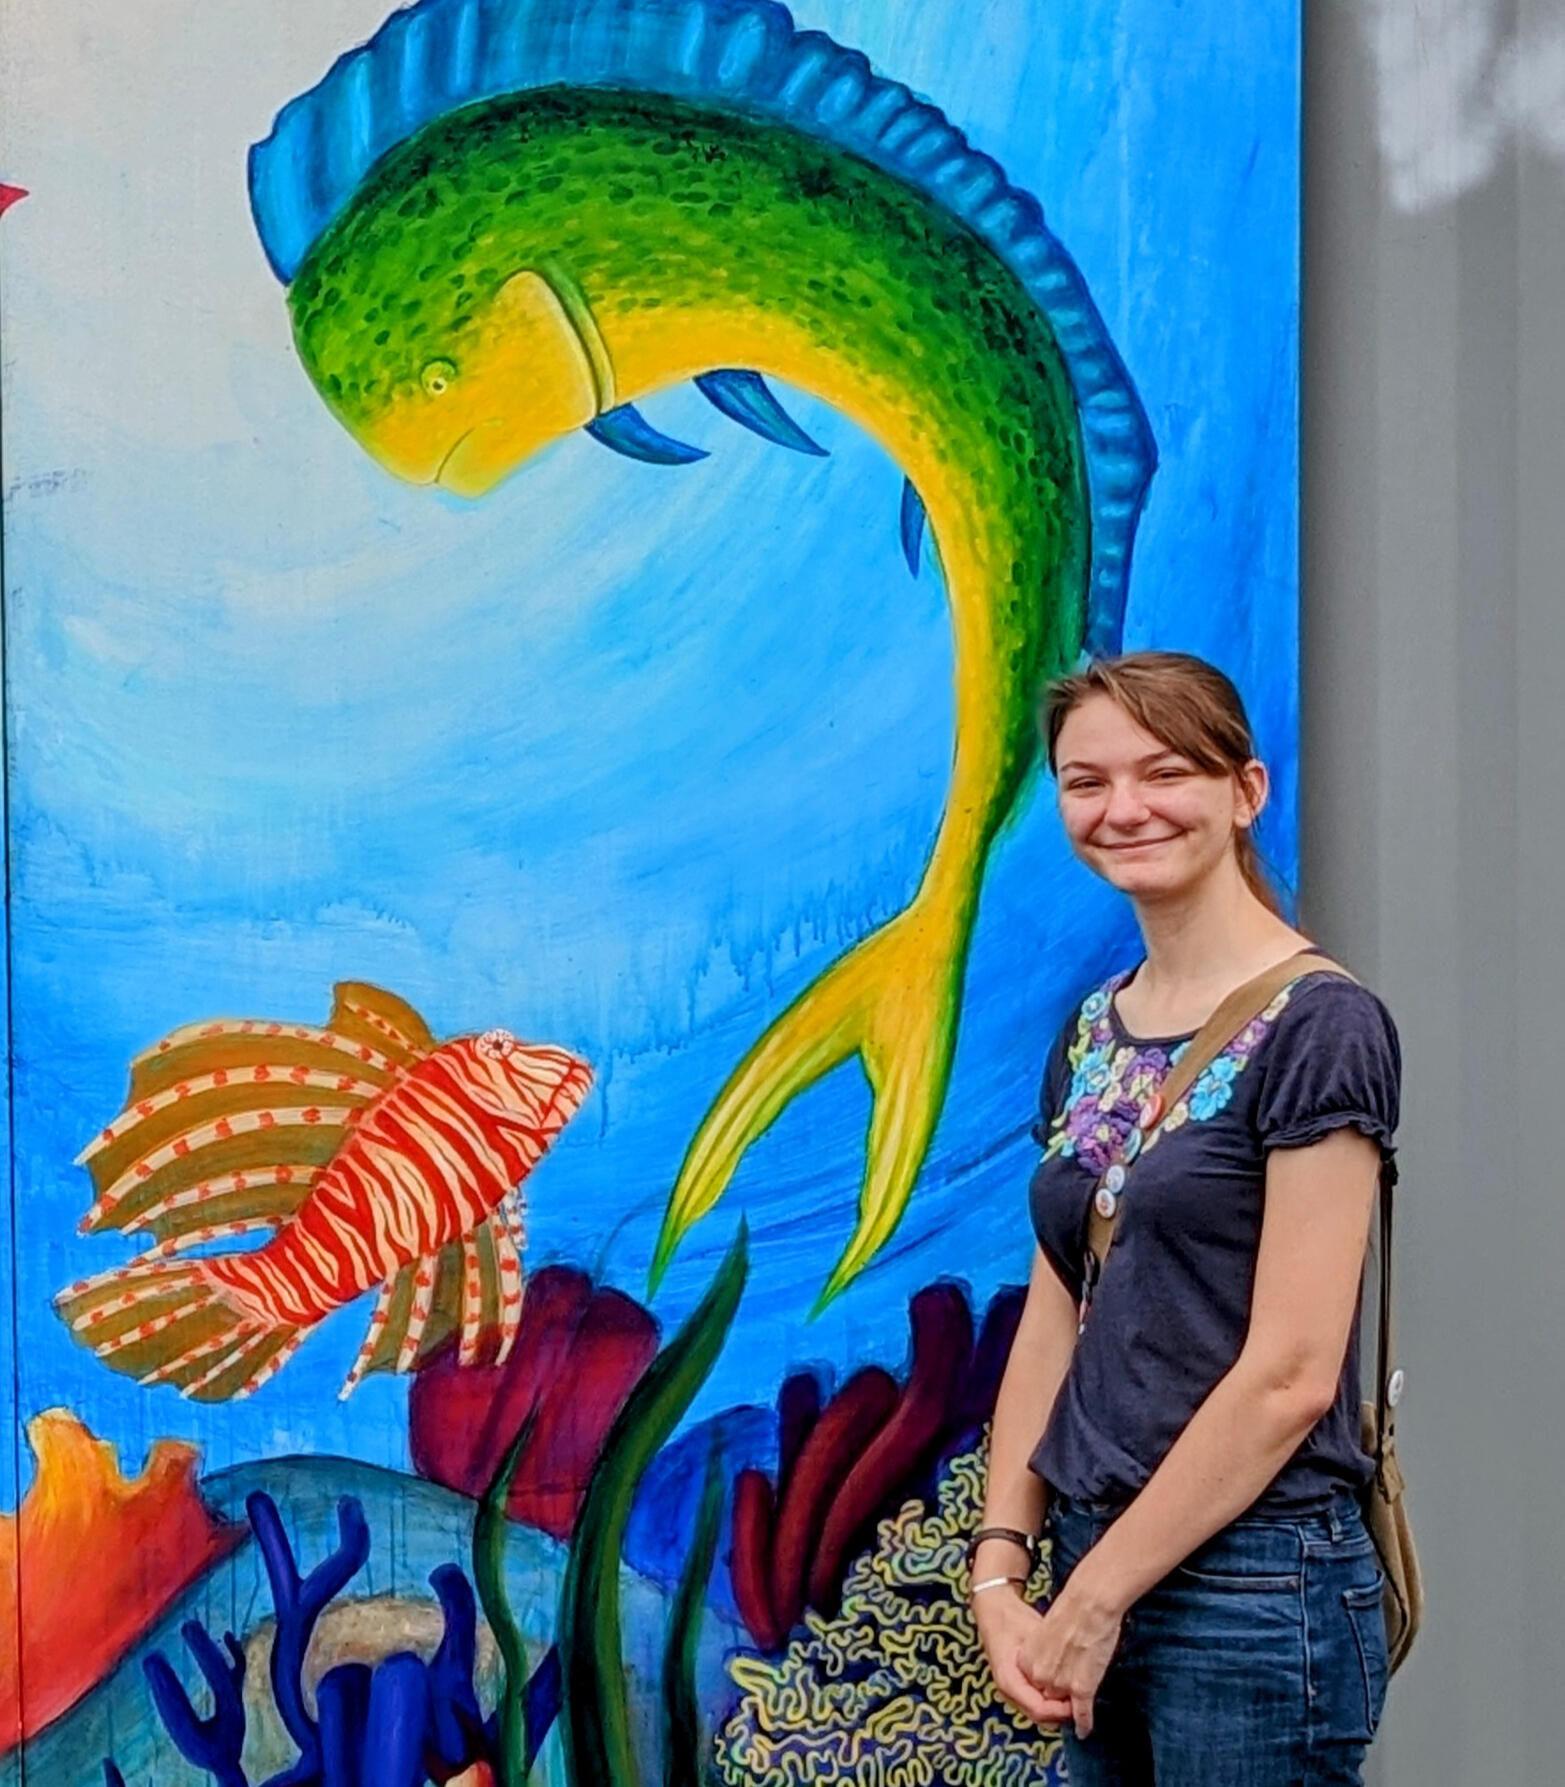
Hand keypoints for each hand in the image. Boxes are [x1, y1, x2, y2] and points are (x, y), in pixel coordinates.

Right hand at [972, 1585, 1074, 1726]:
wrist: (994, 1608)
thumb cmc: (1013, 1619)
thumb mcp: (1034, 1633)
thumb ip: (1050, 1655)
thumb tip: (1075, 1673)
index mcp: (1009, 1680)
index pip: (1039, 1710)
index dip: (1062, 1710)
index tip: (1080, 1701)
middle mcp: (1008, 1692)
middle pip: (1041, 1717)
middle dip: (1063, 1712)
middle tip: (1083, 1699)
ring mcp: (1012, 1691)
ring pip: (1040, 1713)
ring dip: (1058, 1707)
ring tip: (1076, 1693)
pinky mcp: (1017, 1686)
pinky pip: (1037, 1702)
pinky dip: (1052, 1699)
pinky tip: (1064, 1687)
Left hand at [1015, 1576, 1124, 1739]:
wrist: (1088, 1602)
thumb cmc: (1070, 1611)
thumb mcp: (1044, 1634)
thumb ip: (1044, 1655)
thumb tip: (1052, 1667)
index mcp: (1026, 1661)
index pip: (1034, 1686)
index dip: (1046, 1688)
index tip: (1056, 1688)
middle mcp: (1039, 1675)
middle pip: (1049, 1698)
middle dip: (1059, 1699)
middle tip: (1070, 1696)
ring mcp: (1059, 1683)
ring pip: (1064, 1707)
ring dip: (1071, 1709)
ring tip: (1079, 1708)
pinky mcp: (1080, 1688)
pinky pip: (1081, 1714)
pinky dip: (1084, 1722)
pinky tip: (1085, 1729)